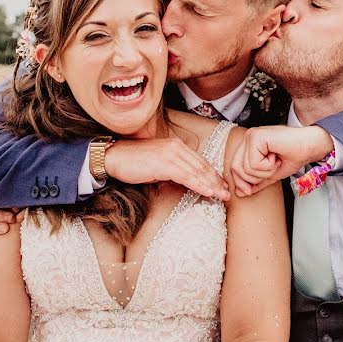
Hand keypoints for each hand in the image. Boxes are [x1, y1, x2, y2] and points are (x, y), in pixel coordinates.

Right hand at [105, 138, 230, 200]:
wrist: (114, 157)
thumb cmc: (133, 162)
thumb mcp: (158, 164)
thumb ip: (173, 169)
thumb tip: (186, 181)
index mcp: (176, 145)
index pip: (199, 161)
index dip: (212, 174)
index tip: (221, 185)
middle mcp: (176, 147)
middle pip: (202, 166)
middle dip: (216, 181)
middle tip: (228, 193)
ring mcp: (171, 154)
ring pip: (197, 172)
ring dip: (212, 185)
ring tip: (222, 196)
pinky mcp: (165, 163)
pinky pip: (187, 176)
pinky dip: (200, 185)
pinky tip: (208, 192)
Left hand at [230, 125, 334, 196]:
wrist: (311, 145)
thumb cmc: (294, 155)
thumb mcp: (271, 174)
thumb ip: (255, 182)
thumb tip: (239, 193)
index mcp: (249, 144)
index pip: (234, 167)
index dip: (241, 182)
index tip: (251, 190)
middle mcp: (248, 138)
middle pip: (235, 168)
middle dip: (253, 178)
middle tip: (271, 171)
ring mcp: (251, 136)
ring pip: (245, 167)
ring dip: (264, 172)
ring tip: (276, 162)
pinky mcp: (256, 136)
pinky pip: (253, 163)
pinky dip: (267, 166)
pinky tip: (277, 157)